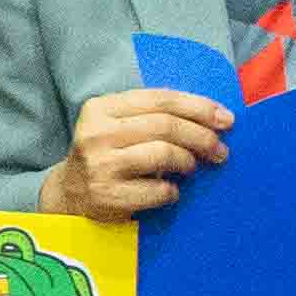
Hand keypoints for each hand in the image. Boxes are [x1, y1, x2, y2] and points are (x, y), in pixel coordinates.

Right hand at [43, 82, 234, 219]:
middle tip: (220, 150)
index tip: (225, 118)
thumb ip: (152, 116)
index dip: (198, 107)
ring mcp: (101, 164)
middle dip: (202, 136)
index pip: (160, 99)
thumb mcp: (117, 126)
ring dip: (188, 161)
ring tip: (191, 168)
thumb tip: (211, 117)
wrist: (70, 196)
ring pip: (164, 153)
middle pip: (166, 125)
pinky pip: (158, 189)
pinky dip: (172, 191)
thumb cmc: (106, 156)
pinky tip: (169, 191)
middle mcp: (97, 133)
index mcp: (101, 108)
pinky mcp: (108, 194)